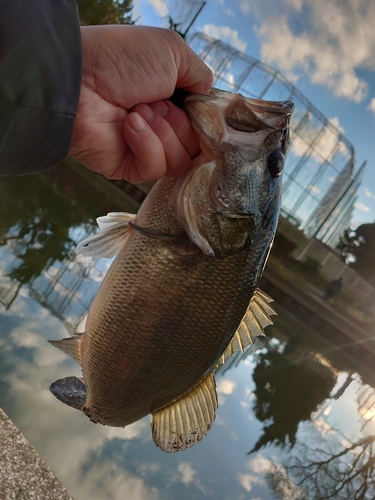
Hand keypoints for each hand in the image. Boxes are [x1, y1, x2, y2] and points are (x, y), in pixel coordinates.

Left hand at [69, 25, 212, 182]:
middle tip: (155, 102)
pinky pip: (154, 169)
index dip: (204, 122)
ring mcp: (145, 150)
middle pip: (196, 147)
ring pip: (179, 162)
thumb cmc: (123, 59)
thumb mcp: (174, 52)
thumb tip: (207, 102)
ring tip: (138, 111)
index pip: (203, 127)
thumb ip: (201, 77)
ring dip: (163, 133)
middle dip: (179, 123)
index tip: (196, 109)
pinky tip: (129, 124)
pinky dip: (146, 145)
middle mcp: (162, 128)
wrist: (80, 77)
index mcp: (173, 102)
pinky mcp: (128, 167)